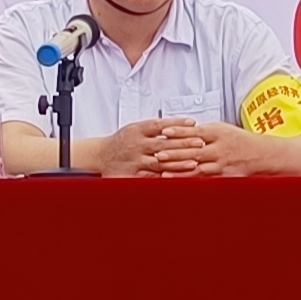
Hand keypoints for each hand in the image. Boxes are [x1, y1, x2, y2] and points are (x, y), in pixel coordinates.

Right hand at [101, 118, 215, 176]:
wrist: (100, 155)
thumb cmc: (121, 141)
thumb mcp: (134, 128)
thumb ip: (154, 127)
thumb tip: (178, 124)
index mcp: (137, 130)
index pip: (160, 125)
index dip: (177, 124)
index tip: (193, 124)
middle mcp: (136, 144)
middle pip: (163, 143)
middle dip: (183, 143)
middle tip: (200, 143)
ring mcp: (135, 160)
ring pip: (159, 161)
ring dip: (177, 162)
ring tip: (194, 162)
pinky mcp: (133, 174)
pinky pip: (151, 175)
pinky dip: (164, 175)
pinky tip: (177, 176)